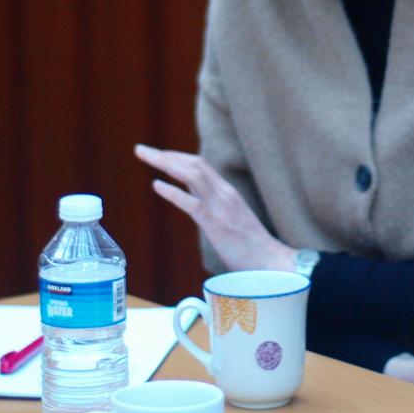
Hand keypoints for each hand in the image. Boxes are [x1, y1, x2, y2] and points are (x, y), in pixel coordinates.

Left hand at [134, 143, 295, 271]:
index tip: (158, 154)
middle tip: (142, 150)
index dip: (177, 156)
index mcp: (227, 192)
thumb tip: (192, 197)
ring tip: (145, 157)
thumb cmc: (250, 246)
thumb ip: (213, 205)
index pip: (200, 165)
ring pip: (192, 175)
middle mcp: (225, 194)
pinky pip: (192, 204)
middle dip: (166, 155)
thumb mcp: (231, 218)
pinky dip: (173, 192)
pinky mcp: (217, 225)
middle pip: (193, 164)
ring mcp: (221, 208)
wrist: (271, 262)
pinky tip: (157, 186)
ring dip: (166, 164)